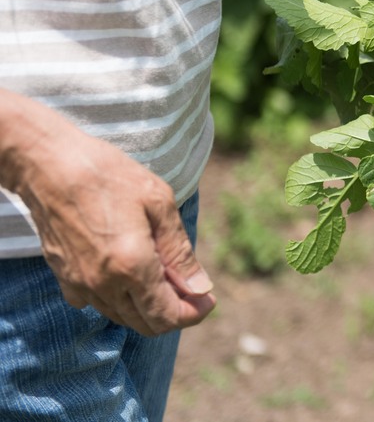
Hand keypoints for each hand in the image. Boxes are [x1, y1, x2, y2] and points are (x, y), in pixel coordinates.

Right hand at [1, 100, 215, 335]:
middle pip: (145, 323)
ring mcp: (79, 284)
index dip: (193, 313)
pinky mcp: (64, 278)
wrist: (49, 166)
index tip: (208, 300)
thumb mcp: (159, 203)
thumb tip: (201, 289)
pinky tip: (130, 272)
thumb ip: (180, 252)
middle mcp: (103, 284)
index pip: (167, 315)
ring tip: (166, 275)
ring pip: (122, 316)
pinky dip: (119, 298)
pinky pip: (97, 303)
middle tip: (193, 289)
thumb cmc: (109, 176)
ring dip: (148, 307)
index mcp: (132, 266)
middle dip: (174, 313)